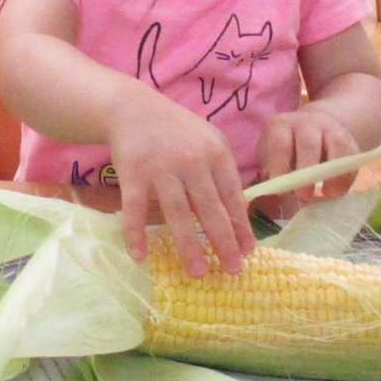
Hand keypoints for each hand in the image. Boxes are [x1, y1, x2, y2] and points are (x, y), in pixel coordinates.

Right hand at [106, 96, 253, 276]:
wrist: (132, 108)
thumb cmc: (176, 130)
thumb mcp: (207, 140)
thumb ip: (223, 172)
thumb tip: (239, 215)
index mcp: (215, 153)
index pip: (233, 195)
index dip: (241, 225)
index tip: (248, 251)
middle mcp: (191, 161)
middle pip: (210, 208)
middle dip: (224, 242)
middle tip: (233, 269)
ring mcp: (161, 168)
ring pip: (178, 213)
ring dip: (188, 246)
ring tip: (197, 272)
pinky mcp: (133, 173)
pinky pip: (135, 208)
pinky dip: (135, 233)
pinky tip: (140, 255)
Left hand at [253, 107, 360, 219]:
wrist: (313, 126)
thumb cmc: (286, 146)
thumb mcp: (270, 153)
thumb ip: (269, 169)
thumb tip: (271, 189)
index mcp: (282, 125)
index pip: (280, 144)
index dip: (280, 167)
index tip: (280, 190)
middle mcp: (307, 123)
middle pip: (309, 144)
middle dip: (307, 171)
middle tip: (303, 196)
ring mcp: (331, 129)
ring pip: (337, 146)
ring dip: (333, 173)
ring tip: (327, 194)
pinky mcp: (349, 140)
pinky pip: (352, 157)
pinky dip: (347, 176)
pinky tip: (338, 191)